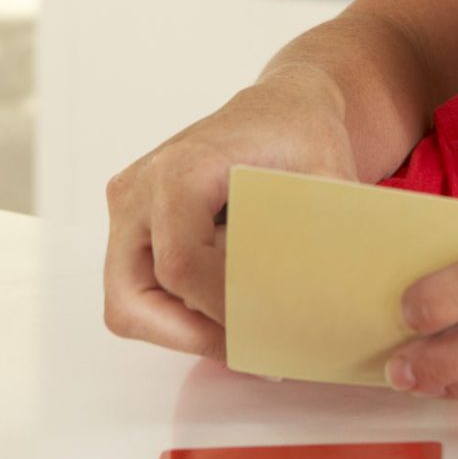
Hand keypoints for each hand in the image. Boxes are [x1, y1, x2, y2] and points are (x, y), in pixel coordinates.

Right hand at [103, 66, 358, 359]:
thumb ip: (324, 234)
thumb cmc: (304, 134)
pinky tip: (232, 309)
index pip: (180, 266)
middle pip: (134, 298)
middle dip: (190, 335)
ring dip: (182, 328)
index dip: (219, 311)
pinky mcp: (132, 222)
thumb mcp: (328, 176)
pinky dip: (180, 308)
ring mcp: (128, 207)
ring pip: (130, 301)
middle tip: (249, 351)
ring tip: (245, 334)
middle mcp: (138, 189)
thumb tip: (329, 302)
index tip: (267, 330)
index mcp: (179, 171)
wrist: (284, 107)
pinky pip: (139, 286)